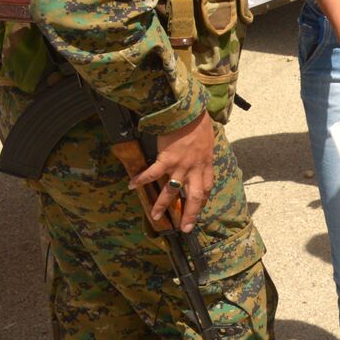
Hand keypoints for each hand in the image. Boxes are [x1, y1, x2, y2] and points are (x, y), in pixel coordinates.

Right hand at [132, 113, 214, 231]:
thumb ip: (203, 151)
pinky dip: (141, 180)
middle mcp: (195, 168)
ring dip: (162, 205)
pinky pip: (153, 174)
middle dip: (189, 214)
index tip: (198, 210)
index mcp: (206, 164)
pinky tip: (132, 185)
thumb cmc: (199, 123)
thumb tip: (201, 152)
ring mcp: (181, 165)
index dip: (202, 200)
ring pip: (172, 191)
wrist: (189, 112)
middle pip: (194, 197)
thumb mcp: (207, 140)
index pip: (207, 188)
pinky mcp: (167, 159)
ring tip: (155, 216)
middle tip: (185, 228)